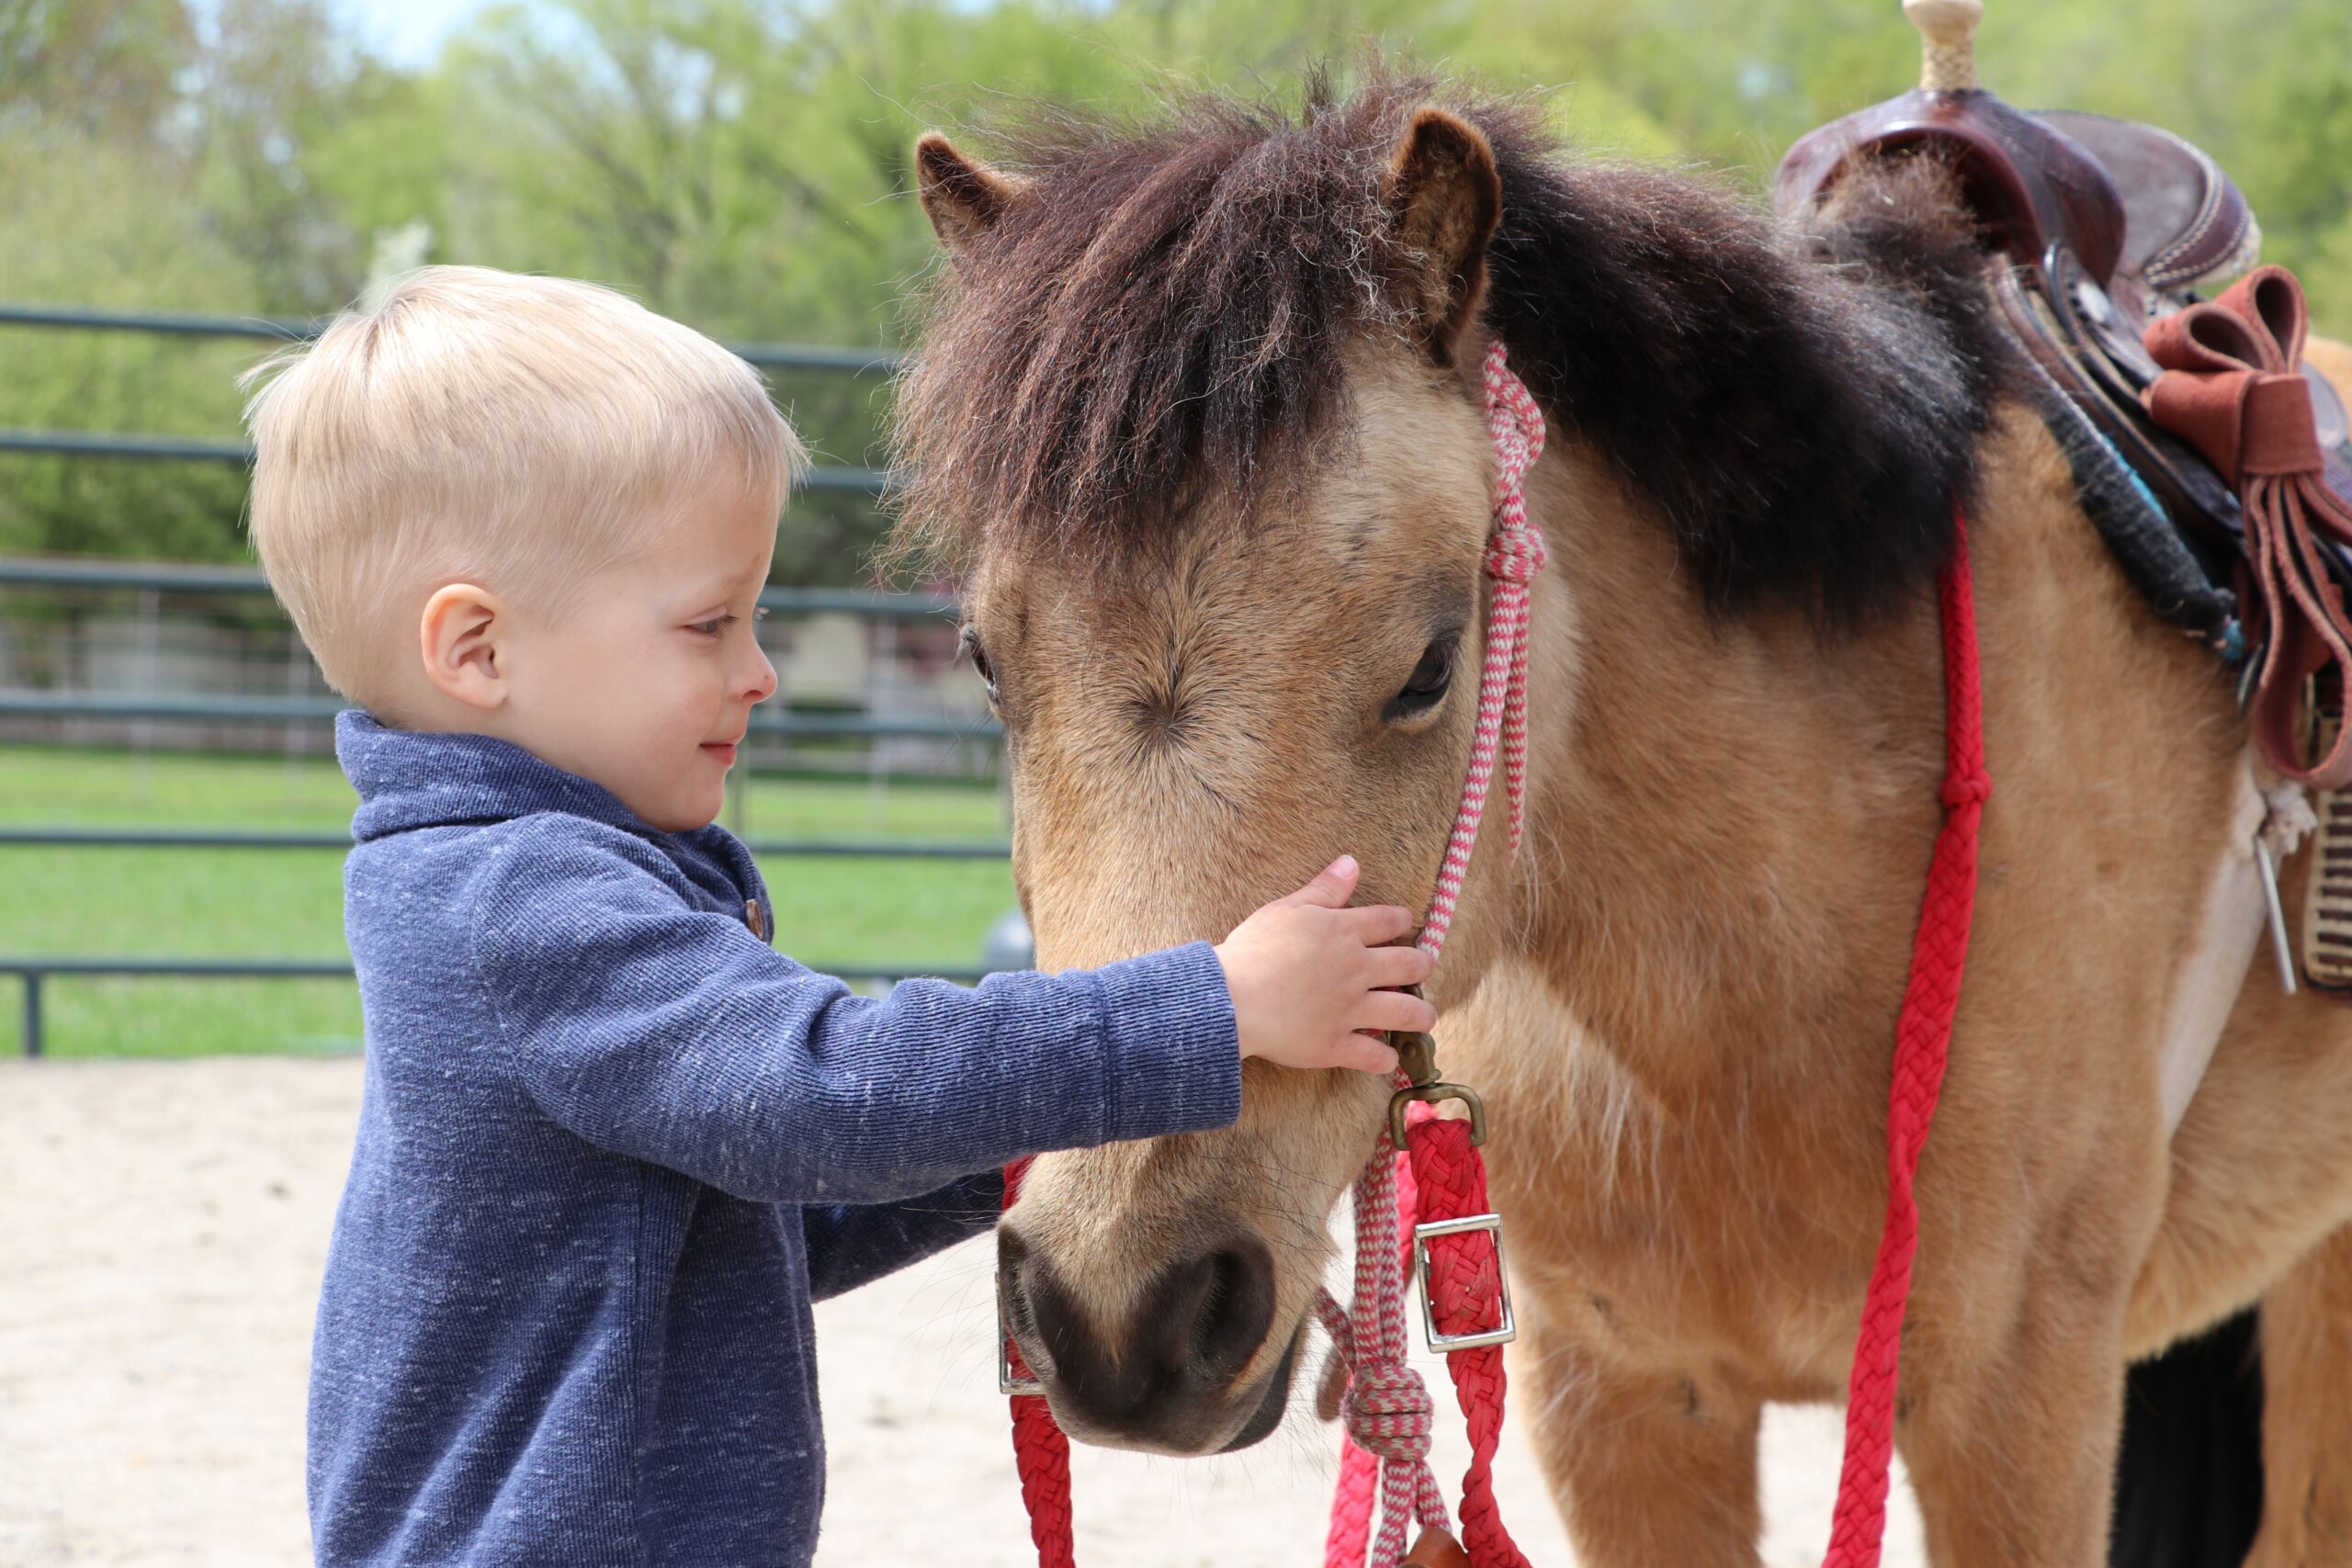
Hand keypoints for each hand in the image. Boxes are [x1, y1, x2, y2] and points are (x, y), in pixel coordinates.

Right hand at [1212, 856, 1436, 1074]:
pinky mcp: (1336, 1044)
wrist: (1234, 997)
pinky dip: (1385, 1061)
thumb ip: (1324, 888)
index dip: (1402, 920)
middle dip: (1422, 965)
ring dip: (1421, 1014)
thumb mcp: (1288, 908)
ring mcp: (1351, 1010)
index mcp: (1344, 933)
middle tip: (1423, 968)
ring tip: (1425, 1017)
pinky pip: (1374, 1057)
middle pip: (1409, 965)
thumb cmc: (1255, 948)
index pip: (1388, 921)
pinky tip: (1388, 1059)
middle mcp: (1357, 970)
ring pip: (1405, 1012)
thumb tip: (1352, 863)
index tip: (1406, 922)